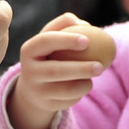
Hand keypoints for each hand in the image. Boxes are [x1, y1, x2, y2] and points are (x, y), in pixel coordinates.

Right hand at [8, 13, 103, 128]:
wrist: (34, 86)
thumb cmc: (49, 54)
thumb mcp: (51, 37)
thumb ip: (64, 25)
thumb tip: (84, 24)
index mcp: (29, 50)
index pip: (46, 41)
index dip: (66, 40)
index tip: (87, 40)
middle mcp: (28, 71)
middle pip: (56, 71)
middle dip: (81, 68)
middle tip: (100, 66)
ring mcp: (36, 91)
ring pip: (65, 90)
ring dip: (85, 83)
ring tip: (97, 73)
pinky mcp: (46, 105)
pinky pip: (68, 101)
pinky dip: (81, 93)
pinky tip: (85, 84)